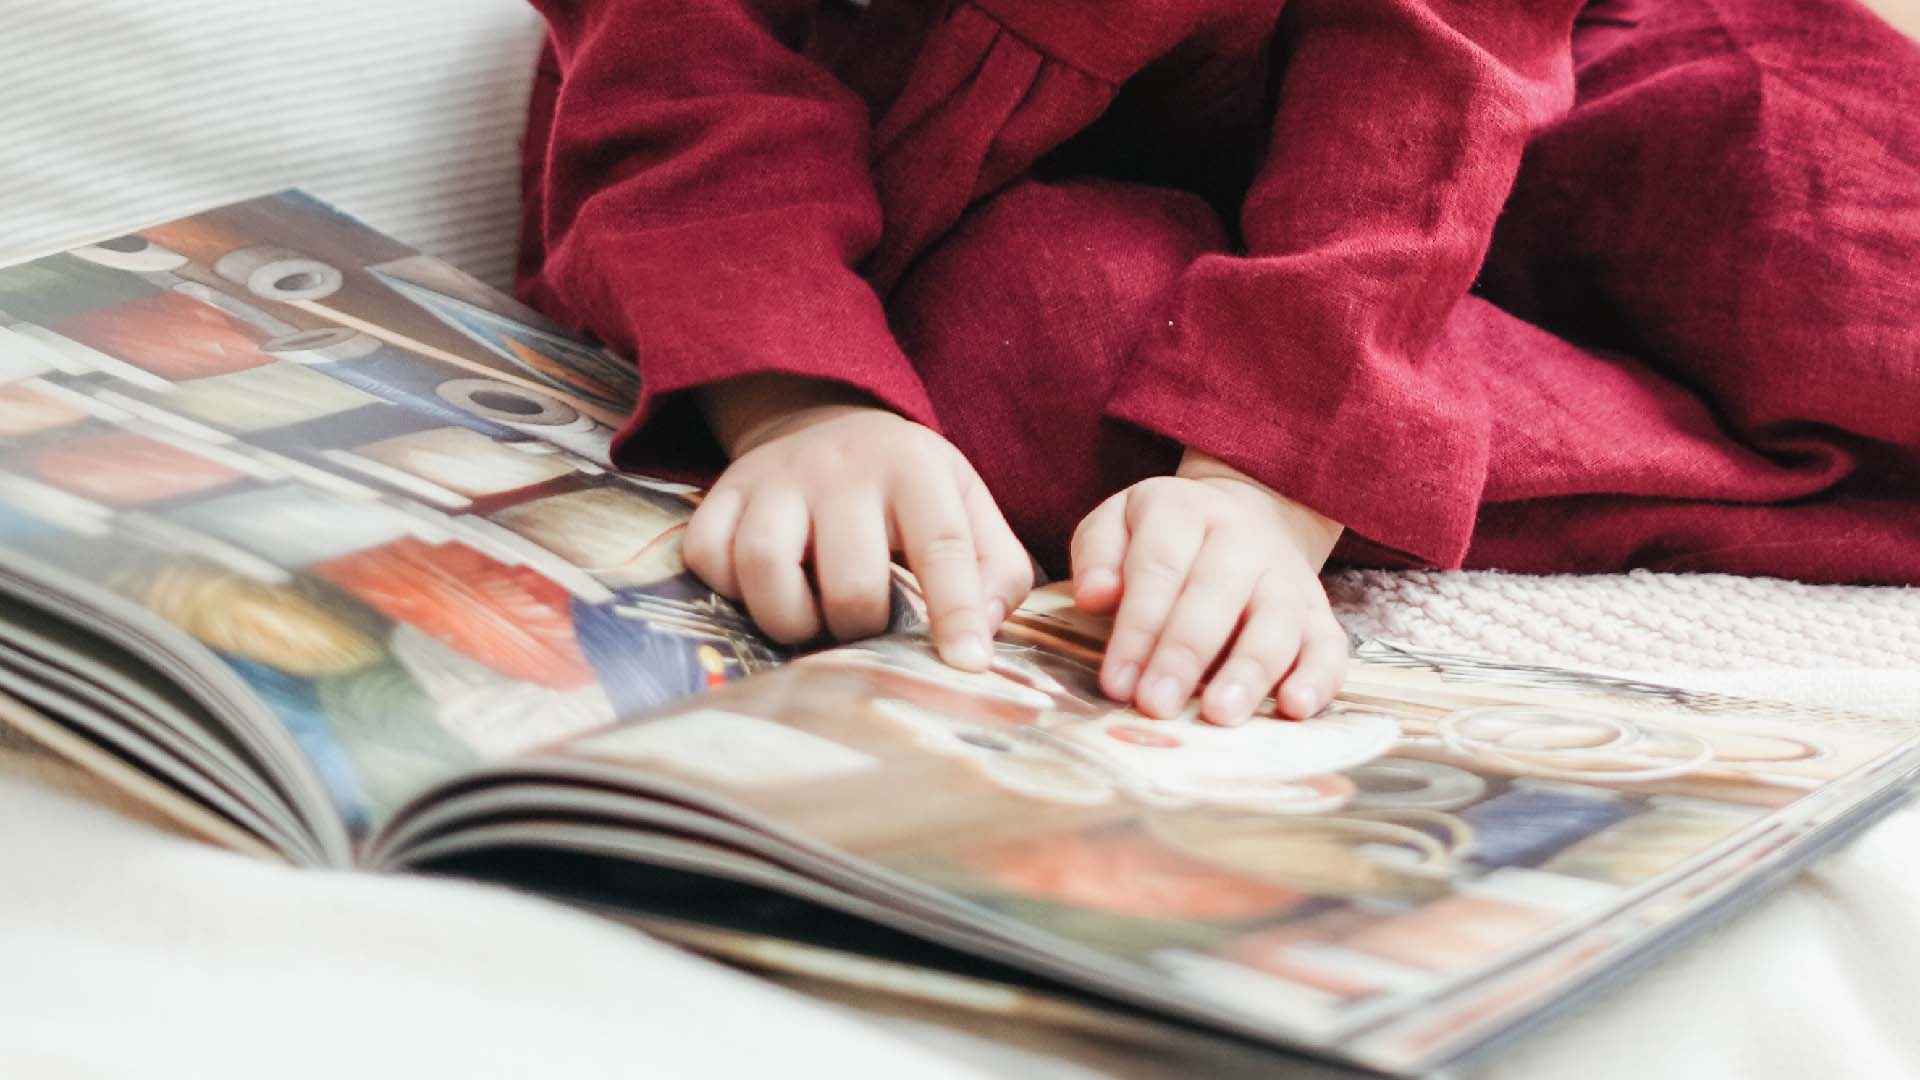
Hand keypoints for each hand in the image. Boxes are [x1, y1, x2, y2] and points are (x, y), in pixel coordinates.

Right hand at [683, 377, 1031, 670]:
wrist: (826, 421)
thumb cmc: (908, 487)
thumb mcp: (969, 506)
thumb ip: (997, 571)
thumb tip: (982, 638)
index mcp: (916, 471)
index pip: (944, 549)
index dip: (957, 614)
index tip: (967, 665)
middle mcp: (843, 469)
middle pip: (849, 580)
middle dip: (860, 626)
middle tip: (864, 624)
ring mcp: (776, 478)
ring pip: (765, 567)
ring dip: (790, 619)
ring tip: (811, 619)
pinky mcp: (723, 491)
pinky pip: (710, 557)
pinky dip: (732, 591)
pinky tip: (763, 589)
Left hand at [1070, 450, 1346, 724]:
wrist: (1241, 520)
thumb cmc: (1162, 540)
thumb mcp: (1116, 525)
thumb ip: (1097, 555)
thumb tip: (1094, 596)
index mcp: (1184, 511)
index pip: (1159, 567)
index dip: (1137, 627)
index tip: (1116, 682)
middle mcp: (1242, 538)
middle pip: (1216, 594)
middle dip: (1184, 653)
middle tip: (1157, 704)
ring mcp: (1286, 576)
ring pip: (1276, 621)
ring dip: (1249, 670)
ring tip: (1220, 713)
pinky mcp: (1318, 613)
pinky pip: (1329, 645)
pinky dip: (1318, 678)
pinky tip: (1295, 708)